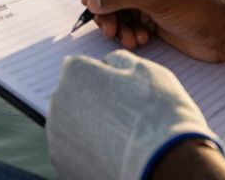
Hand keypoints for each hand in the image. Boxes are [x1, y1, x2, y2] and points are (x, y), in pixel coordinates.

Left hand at [47, 50, 224, 179]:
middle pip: (74, 99)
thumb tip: (106, 63)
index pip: (82, 69)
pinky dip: (88, 155)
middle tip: (125, 121)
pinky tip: (112, 158)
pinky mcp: (62, 165)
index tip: (124, 95)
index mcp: (74, 73)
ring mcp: (57, 136)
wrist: (167, 163)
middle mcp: (58, 101)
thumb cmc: (159, 111)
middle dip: (94, 106)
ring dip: (90, 131)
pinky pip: (73, 155)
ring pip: (72, 128)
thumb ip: (118, 61)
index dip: (105, 80)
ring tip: (120, 141)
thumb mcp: (145, 71)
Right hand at [82, 0, 224, 61]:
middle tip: (108, 27)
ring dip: (115, 23)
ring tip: (128, 39)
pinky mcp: (148, 11)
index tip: (93, 1)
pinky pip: (123, 19)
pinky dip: (125, 31)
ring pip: (111, 3)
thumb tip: (92, 0)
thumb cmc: (201, 5)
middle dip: (105, 7)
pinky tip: (140, 40)